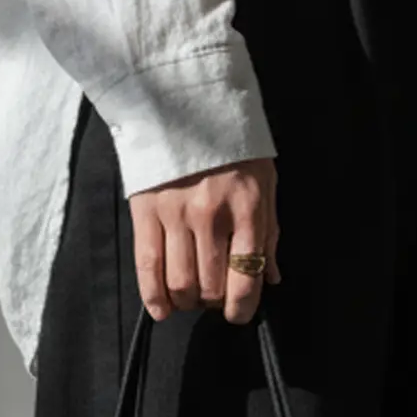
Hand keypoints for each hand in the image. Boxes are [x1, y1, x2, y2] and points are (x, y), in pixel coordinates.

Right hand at [128, 158, 280, 325]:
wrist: (186, 102)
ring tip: (190, 295)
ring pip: (180, 282)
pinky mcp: (145, 211)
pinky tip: (162, 309)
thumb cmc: (232, 145)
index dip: (243, 307)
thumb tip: (272, 277)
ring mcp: (176, 214)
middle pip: (211, 285)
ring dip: (187, 300)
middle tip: (213, 296)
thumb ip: (268, 232)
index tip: (239, 314)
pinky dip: (154, 296)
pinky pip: (148, 266)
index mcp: (248, 208)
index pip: (247, 276)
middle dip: (214, 301)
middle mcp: (212, 215)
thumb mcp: (264, 181)